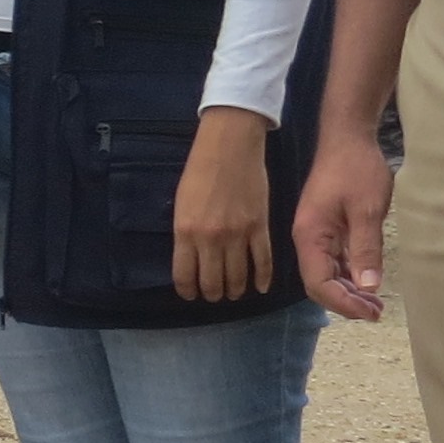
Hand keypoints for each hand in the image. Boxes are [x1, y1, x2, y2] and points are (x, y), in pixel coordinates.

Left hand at [172, 107, 274, 302]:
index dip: (188, 290)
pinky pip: (263, 261)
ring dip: (234, 290)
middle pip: (212, 281)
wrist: (230, 147)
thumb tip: (190, 257)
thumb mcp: (180, 204)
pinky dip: (262, 278)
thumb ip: (185, 233)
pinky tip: (259, 287)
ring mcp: (238, 236)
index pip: (185, 275)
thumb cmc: (200, 170)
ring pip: (238, 277)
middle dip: (212, 294)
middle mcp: (211, 240)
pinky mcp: (260, 228)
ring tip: (233, 292)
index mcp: (186, 232)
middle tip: (214, 295)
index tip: (191, 294)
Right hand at [292, 128, 392, 320]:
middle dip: (346, 302)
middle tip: (377, 312)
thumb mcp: (367, 210)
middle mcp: (307, 239)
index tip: (371, 313)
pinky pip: (333, 261)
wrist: (347, 138)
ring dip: (349, 291)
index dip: (343, 303)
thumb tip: (369, 286)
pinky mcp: (326, 228)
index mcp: (310, 236)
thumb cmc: (356, 169)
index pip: (319, 283)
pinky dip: (349, 275)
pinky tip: (367, 280)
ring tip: (375, 303)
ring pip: (326, 274)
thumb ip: (366, 249)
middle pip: (319, 283)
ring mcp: (316, 234)